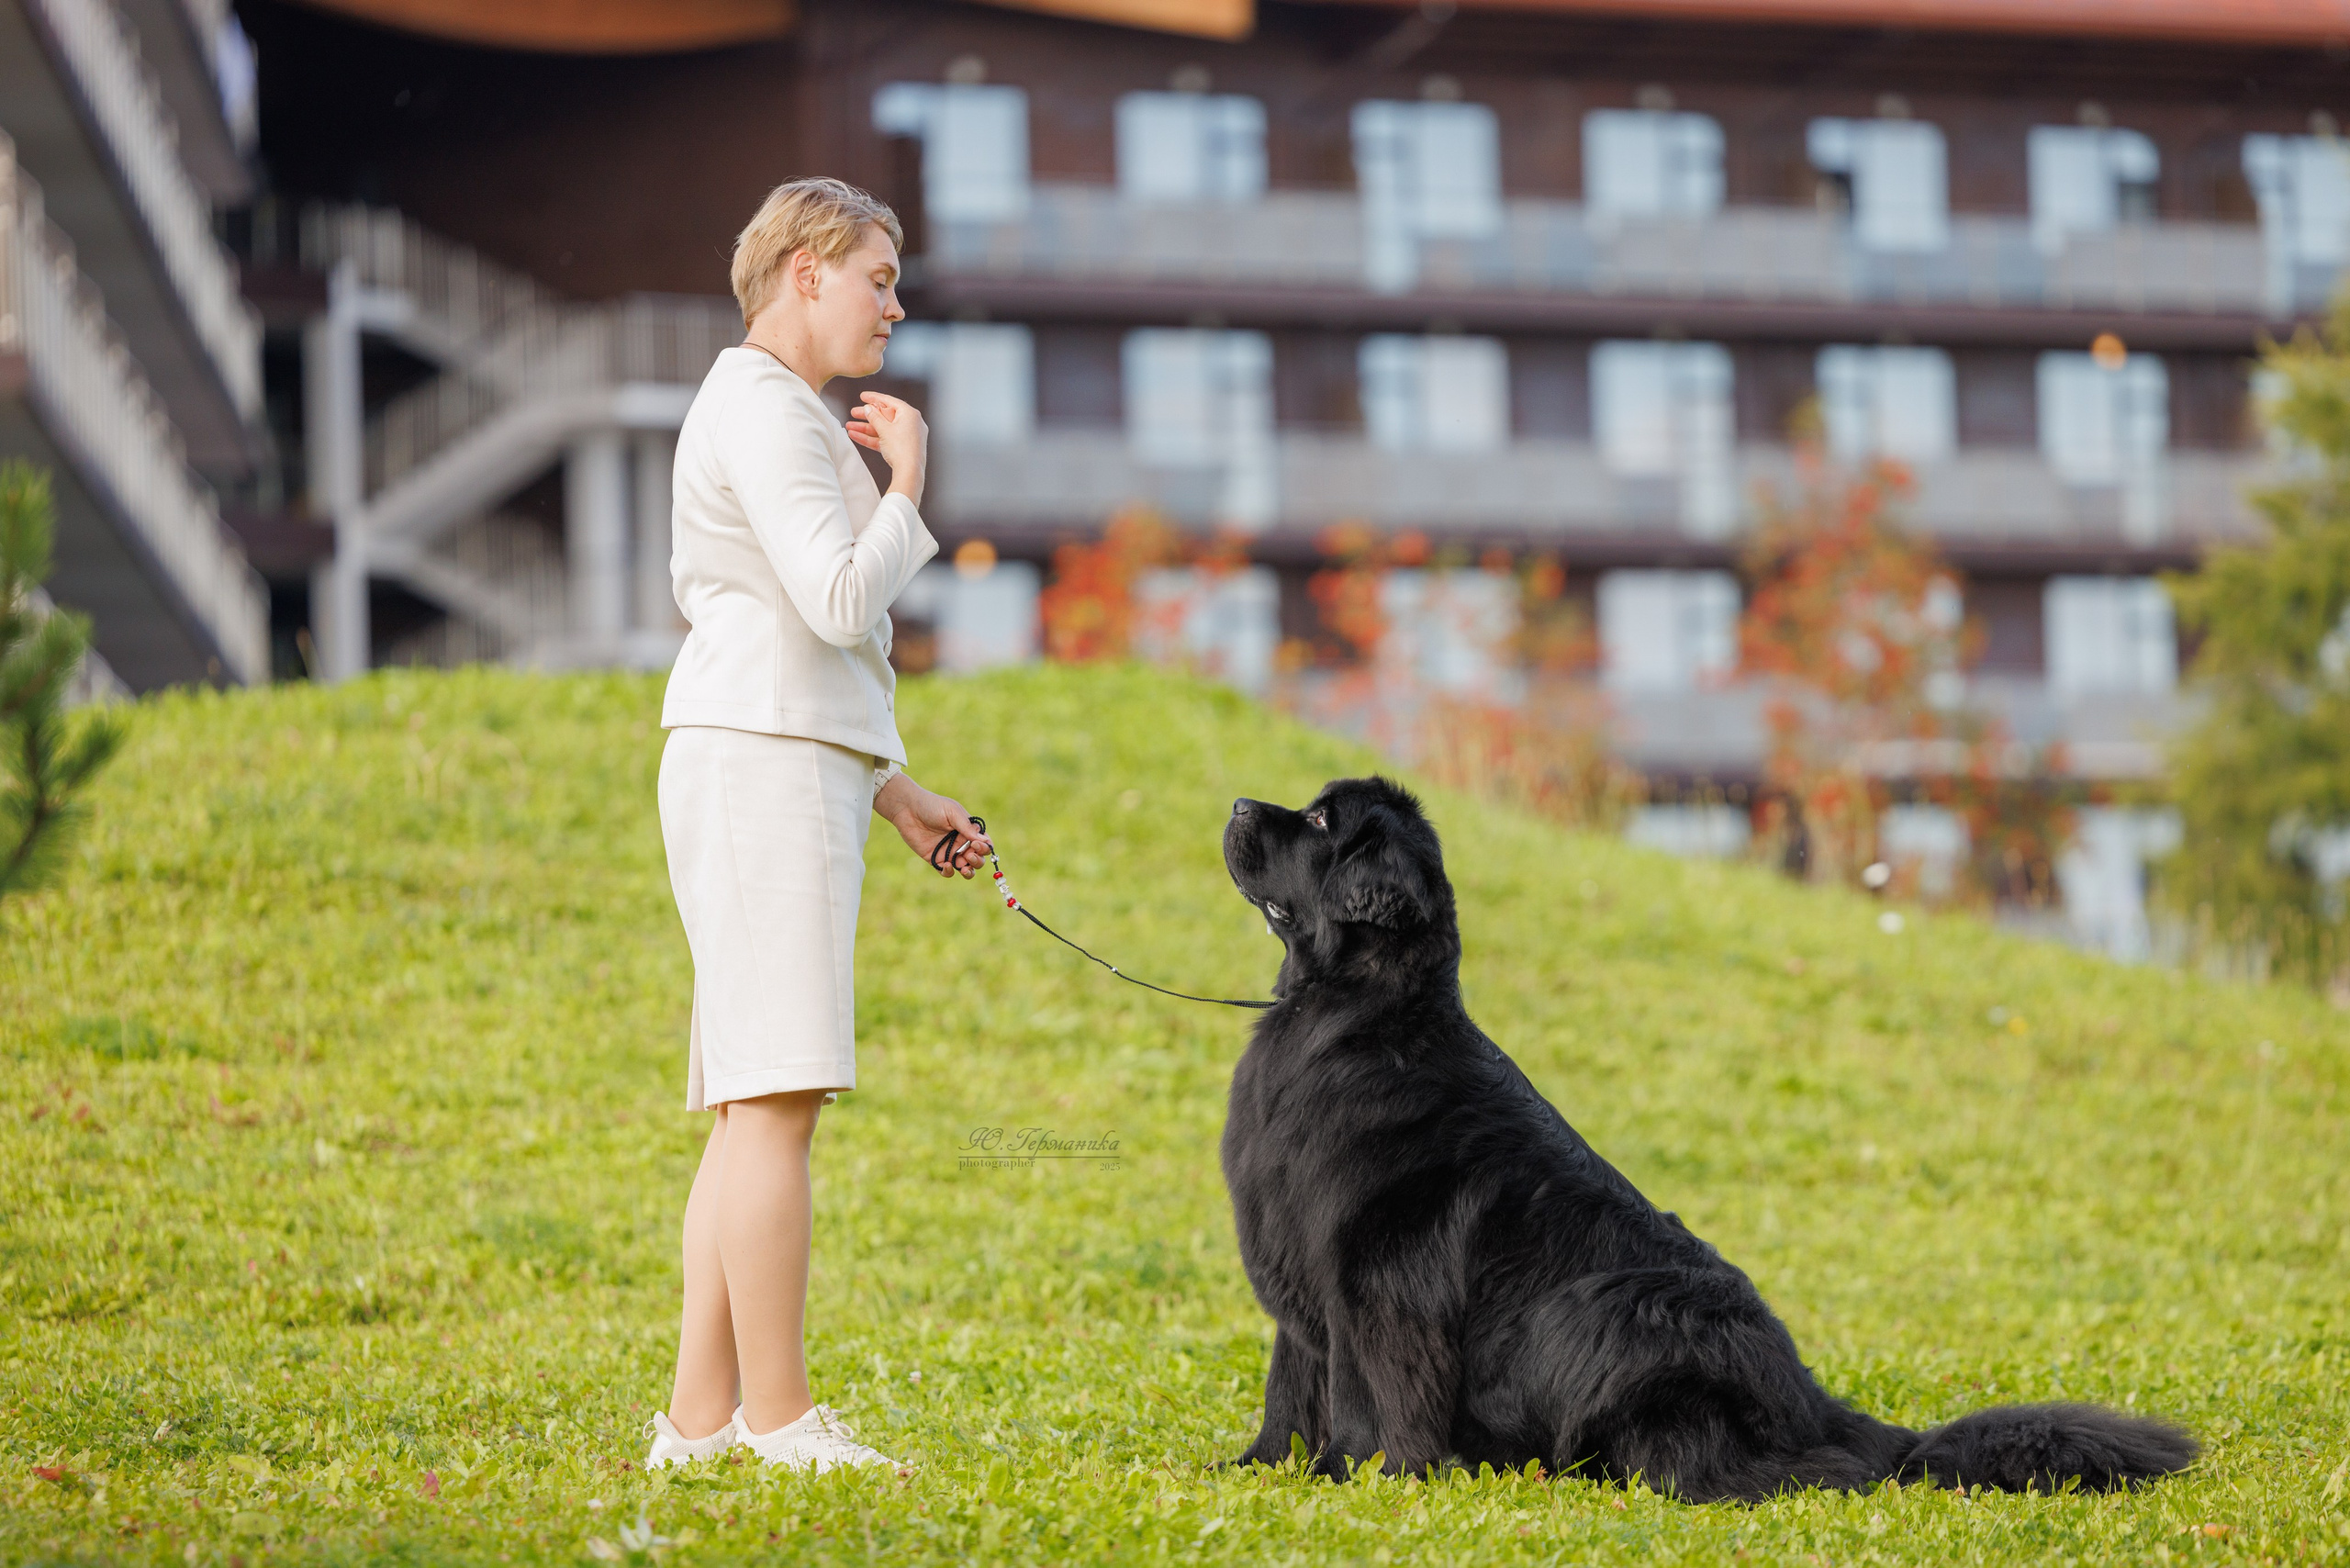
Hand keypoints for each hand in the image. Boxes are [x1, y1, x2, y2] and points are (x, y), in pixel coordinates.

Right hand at [846, 392, 927, 506]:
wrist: (910, 472)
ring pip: (883, 429)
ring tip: (849, 426)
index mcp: (910, 414)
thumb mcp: (884, 429)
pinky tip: (855, 436)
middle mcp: (911, 423)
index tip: (862, 396)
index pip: (890, 401)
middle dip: (867, 415)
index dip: (874, 397)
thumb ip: (874, 417)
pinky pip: (885, 439)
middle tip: (853, 413)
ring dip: (865, 428)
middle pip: (885, 416)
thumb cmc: (901, 449)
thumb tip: (868, 408)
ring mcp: (907, 436)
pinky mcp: (902, 448)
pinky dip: (871, 438)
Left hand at [875, 772, 989, 877]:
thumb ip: (967, 827)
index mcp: (968, 830)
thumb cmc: (931, 806)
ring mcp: (949, 852)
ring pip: (965, 868)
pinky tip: (947, 865)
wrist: (907, 809)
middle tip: (969, 855)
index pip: (984, 843)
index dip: (985, 847)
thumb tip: (985, 841)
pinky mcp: (935, 859)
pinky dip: (950, 872)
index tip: (977, 845)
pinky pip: (947, 872)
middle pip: (977, 858)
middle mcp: (961, 842)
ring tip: (964, 868)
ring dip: (969, 871)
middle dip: (977, 860)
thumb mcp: (952, 812)